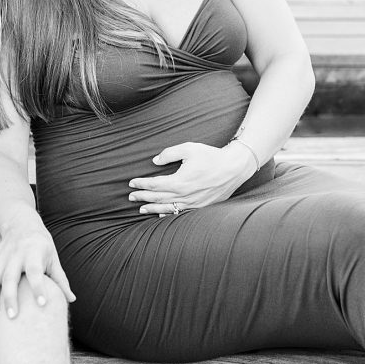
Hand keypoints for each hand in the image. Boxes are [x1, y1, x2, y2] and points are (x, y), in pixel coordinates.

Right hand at [0, 217, 75, 319]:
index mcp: (34, 252)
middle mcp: (16, 254)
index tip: (42, 304)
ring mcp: (2, 256)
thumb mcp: (52, 257)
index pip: (36, 271)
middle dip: (10, 297)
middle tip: (12, 316)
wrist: (21, 223)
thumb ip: (60, 279)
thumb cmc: (41, 244)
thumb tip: (72, 299)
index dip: (38, 287)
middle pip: (10, 276)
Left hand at [128, 141, 254, 215]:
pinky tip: (161, 214)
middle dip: (142, 197)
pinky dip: (169, 214)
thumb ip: (169, 153)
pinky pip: (181, 212)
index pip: (154, 185)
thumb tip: (155, 161)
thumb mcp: (189, 148)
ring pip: (168, 208)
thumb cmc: (211, 156)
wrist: (233, 168)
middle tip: (130, 196)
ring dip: (153, 209)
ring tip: (141, 209)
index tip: (131, 183)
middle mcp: (185, 195)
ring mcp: (193, 203)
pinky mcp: (200, 206)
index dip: (141, 184)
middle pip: (158, 198)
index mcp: (180, 181)